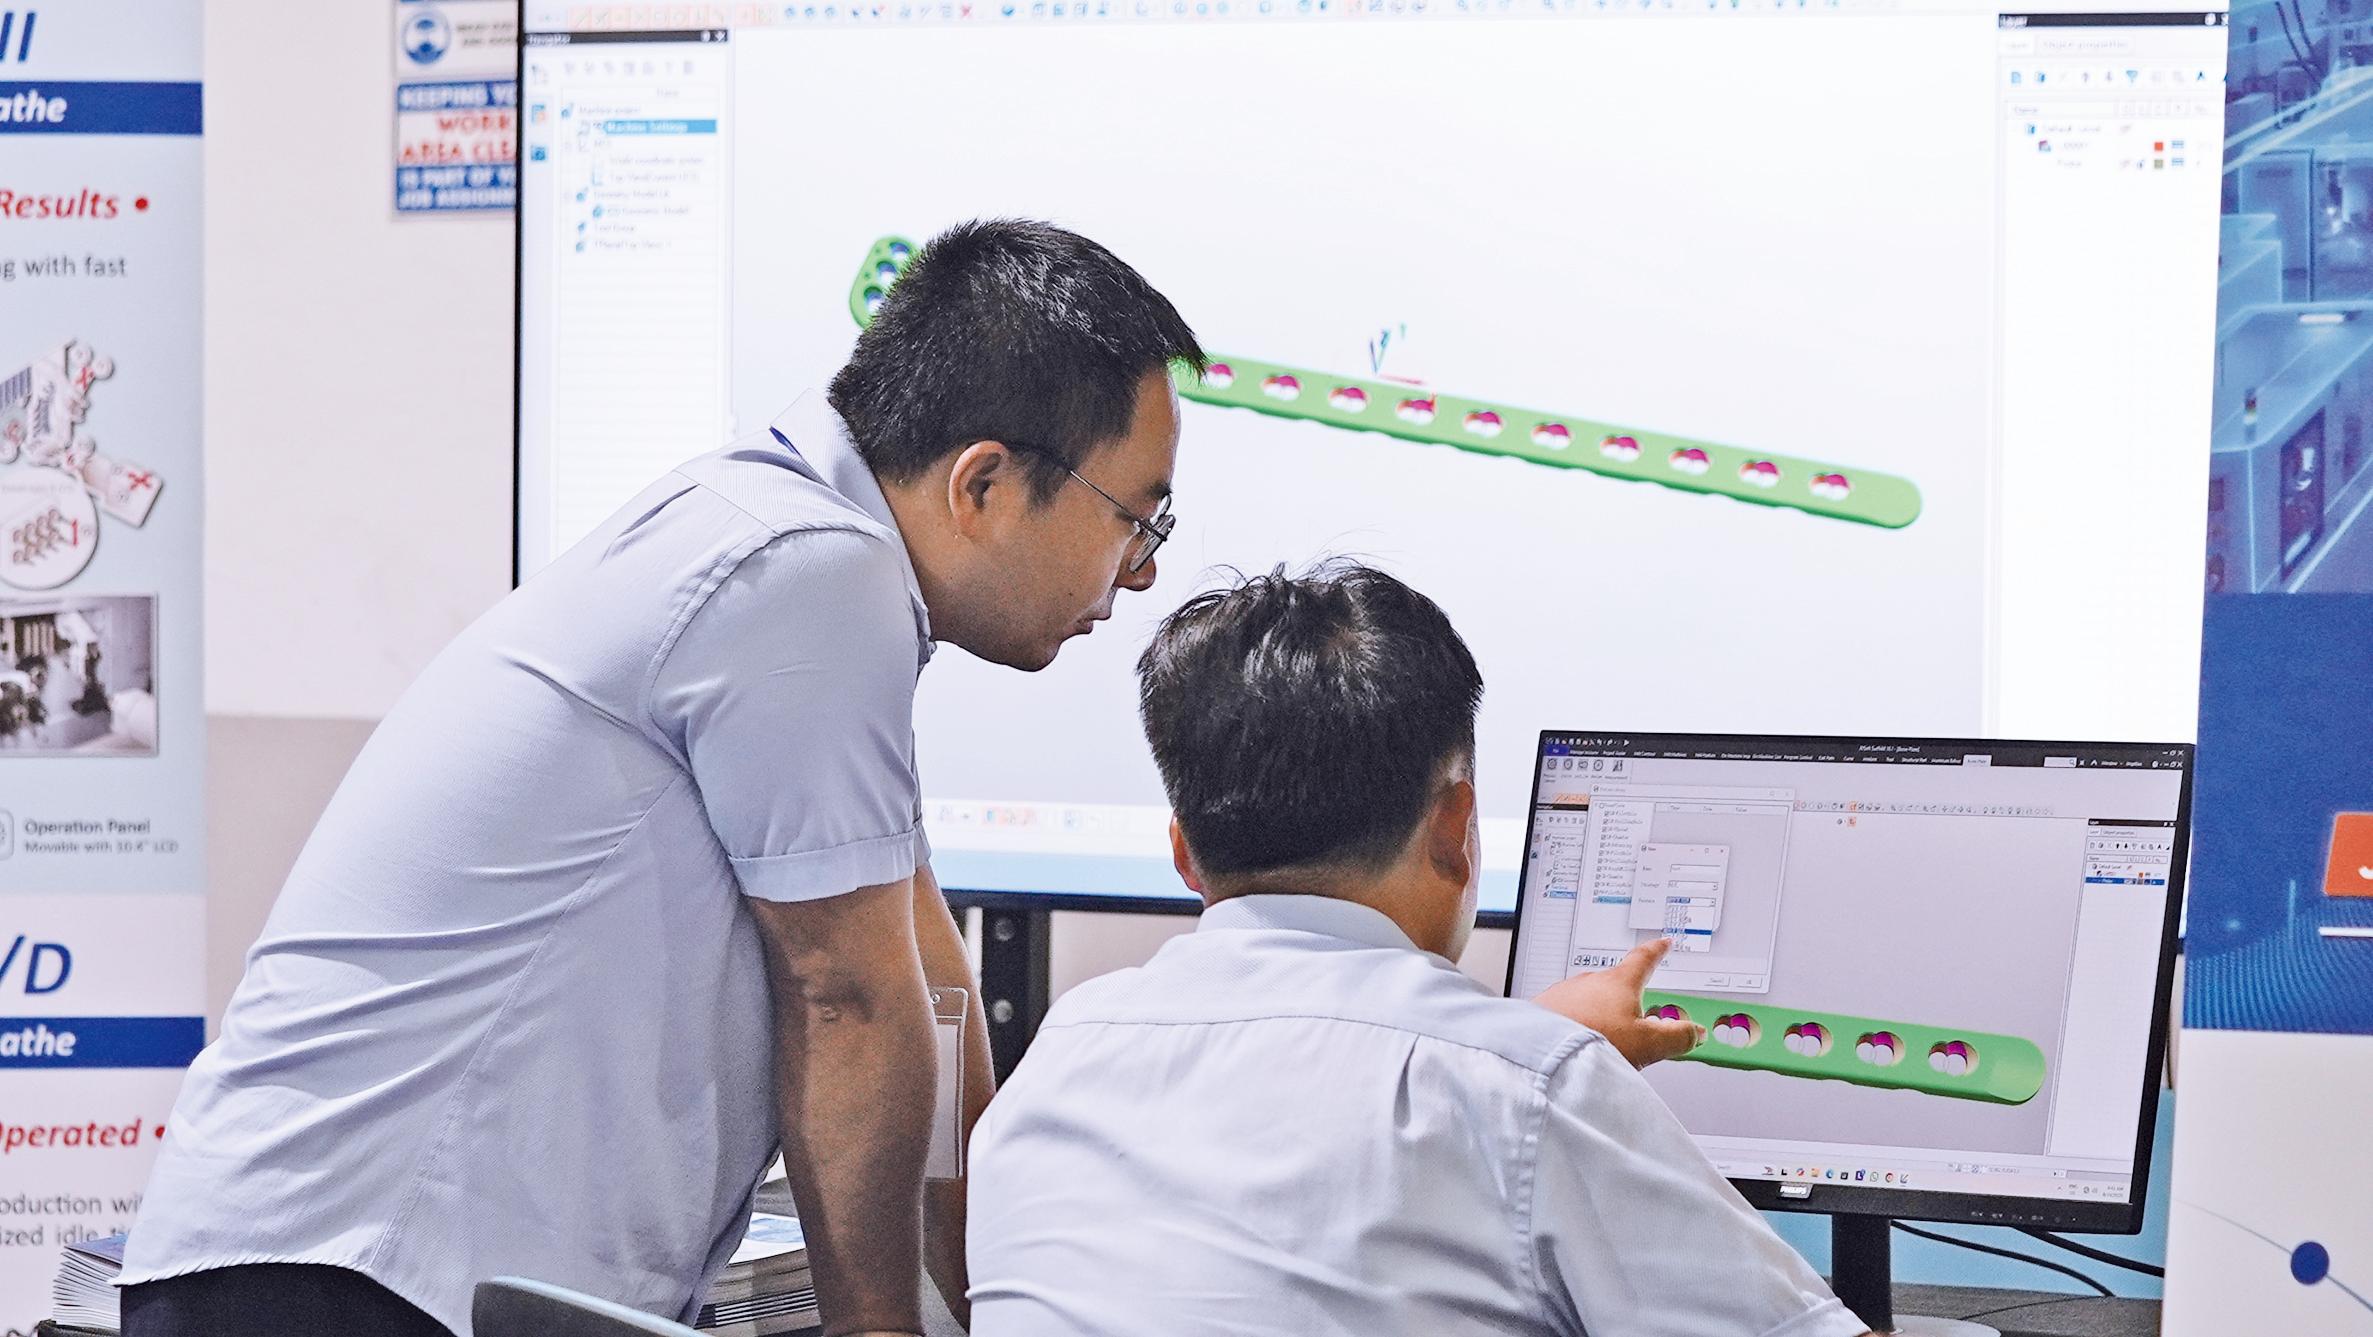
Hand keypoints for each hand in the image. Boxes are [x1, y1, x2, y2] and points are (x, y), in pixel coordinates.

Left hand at [1530, 937, 1704, 1068]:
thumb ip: (1675, 1037)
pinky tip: (1577, 1041)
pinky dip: (1576, 1023)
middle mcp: (1589, 981)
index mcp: (1619, 982)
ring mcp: (1564, 993)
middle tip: (1635, 1020)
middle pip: (1615, 983)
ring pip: (1589, 998)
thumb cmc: (1592, 1041)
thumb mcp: (1648, 1044)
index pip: (1643, 959)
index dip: (1656, 951)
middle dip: (1626, 998)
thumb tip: (1694, 1032)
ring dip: (1598, 1013)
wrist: (1543, 1054)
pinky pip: (1566, 1011)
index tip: (1662, 943)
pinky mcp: (1543, 1009)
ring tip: (1604, 1040)